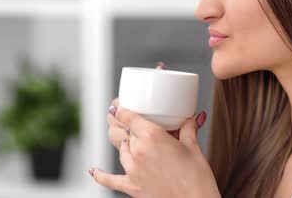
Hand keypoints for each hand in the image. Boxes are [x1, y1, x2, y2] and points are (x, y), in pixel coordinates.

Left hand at [91, 62, 220, 197]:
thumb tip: (193, 117)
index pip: (128, 117)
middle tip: (139, 126)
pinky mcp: (131, 186)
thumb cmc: (197, 178)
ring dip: (126, 145)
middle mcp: (138, 150)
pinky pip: (109, 180)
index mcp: (152, 136)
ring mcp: (133, 169)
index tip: (119, 106)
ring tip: (134, 142)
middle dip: (132, 129)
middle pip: (126, 133)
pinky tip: (94, 170)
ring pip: (121, 150)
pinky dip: (100, 175)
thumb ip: (189, 128)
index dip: (121, 110)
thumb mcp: (193, 147)